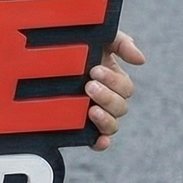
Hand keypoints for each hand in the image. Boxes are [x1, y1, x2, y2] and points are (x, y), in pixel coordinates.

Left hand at [85, 31, 144, 150]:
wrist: (41, 59)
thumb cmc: (77, 47)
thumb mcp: (99, 39)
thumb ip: (121, 43)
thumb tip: (141, 60)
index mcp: (114, 81)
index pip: (125, 87)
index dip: (112, 80)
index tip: (94, 70)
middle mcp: (108, 101)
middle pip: (120, 107)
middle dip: (106, 96)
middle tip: (88, 86)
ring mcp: (96, 116)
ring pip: (112, 125)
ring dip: (105, 119)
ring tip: (91, 110)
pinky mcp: (83, 129)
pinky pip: (98, 141)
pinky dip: (102, 143)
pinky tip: (99, 140)